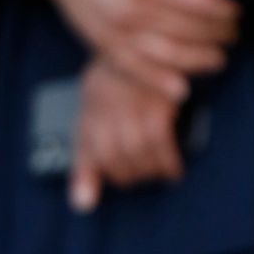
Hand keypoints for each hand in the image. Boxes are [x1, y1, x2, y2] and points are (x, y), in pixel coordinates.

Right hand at [30, 0, 239, 100]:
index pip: (204, 5)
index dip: (226, 12)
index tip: (235, 12)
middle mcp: (135, 9)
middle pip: (191, 31)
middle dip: (219, 35)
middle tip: (231, 34)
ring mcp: (119, 30)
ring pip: (170, 55)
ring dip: (200, 61)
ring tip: (217, 59)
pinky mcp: (104, 44)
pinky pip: (137, 69)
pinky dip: (161, 82)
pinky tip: (182, 88)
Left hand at [67, 58, 183, 212]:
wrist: (143, 47)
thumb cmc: (113, 92)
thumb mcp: (91, 122)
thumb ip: (85, 164)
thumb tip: (81, 206)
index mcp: (88, 111)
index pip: (91, 156)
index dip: (107, 173)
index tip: (119, 179)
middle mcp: (106, 109)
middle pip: (116, 158)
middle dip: (130, 176)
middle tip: (141, 179)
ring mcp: (131, 106)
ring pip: (138, 153)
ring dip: (150, 171)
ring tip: (156, 175)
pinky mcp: (157, 104)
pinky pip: (161, 142)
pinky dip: (167, 161)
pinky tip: (171, 169)